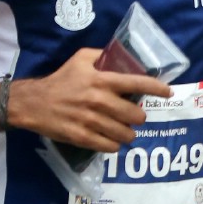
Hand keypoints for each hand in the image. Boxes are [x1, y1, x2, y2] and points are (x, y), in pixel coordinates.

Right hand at [10, 47, 171, 150]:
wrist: (34, 103)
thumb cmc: (60, 80)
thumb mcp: (81, 59)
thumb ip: (103, 56)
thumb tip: (124, 57)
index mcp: (101, 80)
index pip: (138, 83)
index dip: (157, 88)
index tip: (168, 92)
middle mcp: (99, 100)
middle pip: (136, 114)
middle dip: (138, 116)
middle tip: (133, 116)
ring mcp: (91, 121)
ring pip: (125, 134)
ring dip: (128, 133)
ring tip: (124, 130)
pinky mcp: (83, 137)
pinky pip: (110, 147)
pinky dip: (114, 144)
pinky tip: (111, 140)